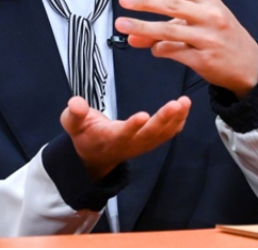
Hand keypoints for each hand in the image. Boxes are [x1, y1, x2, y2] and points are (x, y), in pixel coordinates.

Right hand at [60, 95, 190, 179]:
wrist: (95, 155)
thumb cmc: (84, 134)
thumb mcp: (72, 124)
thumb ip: (74, 113)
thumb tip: (76, 102)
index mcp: (109, 139)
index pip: (122, 134)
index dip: (132, 126)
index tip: (143, 115)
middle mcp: (129, 144)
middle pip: (149, 134)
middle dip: (163, 120)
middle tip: (175, 104)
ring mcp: (142, 144)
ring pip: (162, 134)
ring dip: (175, 119)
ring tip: (185, 102)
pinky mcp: (150, 141)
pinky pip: (167, 134)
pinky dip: (178, 122)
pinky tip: (185, 108)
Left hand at [115, 0, 257, 97]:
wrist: (250, 65)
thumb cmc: (221, 37)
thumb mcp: (199, 24)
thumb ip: (167, 25)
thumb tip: (132, 35)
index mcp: (208, 1)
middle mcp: (209, 16)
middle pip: (172, 5)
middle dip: (146, 1)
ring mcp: (208, 38)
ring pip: (169, 31)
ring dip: (143, 28)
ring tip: (123, 25)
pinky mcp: (204, 59)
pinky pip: (174, 52)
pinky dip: (159, 49)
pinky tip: (153, 49)